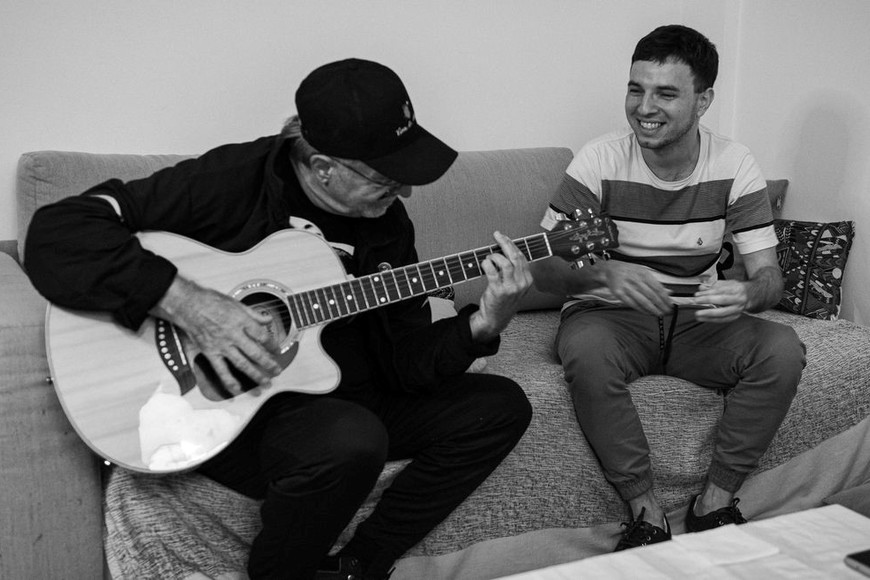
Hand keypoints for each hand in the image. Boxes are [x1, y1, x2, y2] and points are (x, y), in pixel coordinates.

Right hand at [151, 276, 283, 393]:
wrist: (188, 305)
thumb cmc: (211, 301)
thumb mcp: (236, 302)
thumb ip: (253, 314)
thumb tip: (267, 319)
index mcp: (242, 321)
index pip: (263, 336)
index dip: (273, 345)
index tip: (277, 350)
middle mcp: (234, 335)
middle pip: (256, 353)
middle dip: (269, 364)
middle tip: (277, 371)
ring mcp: (222, 346)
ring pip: (242, 364)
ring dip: (255, 375)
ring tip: (265, 384)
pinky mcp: (210, 353)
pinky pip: (221, 370)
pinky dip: (229, 382)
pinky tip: (238, 390)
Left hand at [469, 231, 532, 341]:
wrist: (496, 318)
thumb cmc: (503, 300)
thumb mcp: (515, 285)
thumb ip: (514, 270)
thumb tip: (503, 249)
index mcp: (527, 280)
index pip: (522, 257)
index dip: (512, 244)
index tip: (503, 237)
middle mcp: (522, 283)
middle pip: (515, 257)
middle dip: (505, 243)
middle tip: (497, 235)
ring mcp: (511, 288)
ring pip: (505, 263)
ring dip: (495, 256)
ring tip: (489, 256)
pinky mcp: (498, 291)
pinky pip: (492, 272)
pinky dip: (487, 264)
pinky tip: (484, 263)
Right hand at [601, 261, 672, 315]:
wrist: (610, 270)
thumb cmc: (629, 272)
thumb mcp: (643, 273)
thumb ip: (656, 283)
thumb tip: (669, 292)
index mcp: (643, 274)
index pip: (658, 288)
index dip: (665, 298)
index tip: (670, 304)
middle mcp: (636, 280)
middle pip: (652, 296)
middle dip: (661, 305)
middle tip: (667, 311)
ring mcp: (627, 288)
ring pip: (643, 302)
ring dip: (653, 309)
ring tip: (659, 314)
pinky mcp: (620, 294)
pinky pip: (633, 304)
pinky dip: (642, 310)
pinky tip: (648, 312)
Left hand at [690, 280, 748, 322]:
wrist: (750, 296)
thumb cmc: (735, 289)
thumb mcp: (725, 283)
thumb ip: (712, 285)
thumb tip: (701, 288)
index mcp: (737, 289)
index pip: (721, 290)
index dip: (708, 292)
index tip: (698, 294)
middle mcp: (739, 299)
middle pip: (723, 300)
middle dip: (708, 300)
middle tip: (696, 301)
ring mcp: (738, 309)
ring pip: (723, 313)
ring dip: (709, 314)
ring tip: (698, 314)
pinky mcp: (735, 316)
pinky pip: (723, 320)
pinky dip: (712, 320)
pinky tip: (703, 318)